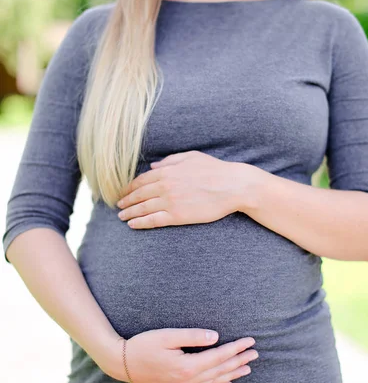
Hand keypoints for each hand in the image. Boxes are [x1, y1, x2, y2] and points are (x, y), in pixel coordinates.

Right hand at [108, 328, 258, 382]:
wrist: (122, 364)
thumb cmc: (144, 345)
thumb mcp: (167, 335)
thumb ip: (193, 336)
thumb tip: (216, 337)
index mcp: (188, 366)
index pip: (219, 356)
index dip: (236, 348)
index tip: (250, 341)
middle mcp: (188, 381)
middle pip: (221, 370)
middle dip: (239, 361)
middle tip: (255, 353)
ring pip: (215, 382)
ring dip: (233, 374)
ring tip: (247, 368)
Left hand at [116, 151, 244, 228]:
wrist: (232, 186)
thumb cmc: (215, 170)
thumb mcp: (191, 157)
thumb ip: (170, 161)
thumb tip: (153, 166)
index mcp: (167, 171)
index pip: (141, 180)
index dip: (130, 187)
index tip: (123, 192)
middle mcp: (165, 186)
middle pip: (138, 195)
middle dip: (126, 201)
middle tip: (119, 206)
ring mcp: (170, 201)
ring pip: (143, 208)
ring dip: (130, 213)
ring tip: (122, 217)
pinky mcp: (178, 215)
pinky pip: (153, 220)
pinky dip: (140, 223)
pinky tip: (132, 225)